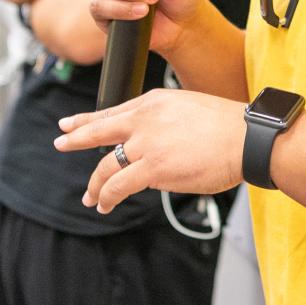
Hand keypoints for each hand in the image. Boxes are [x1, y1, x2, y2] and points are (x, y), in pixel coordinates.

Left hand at [54, 89, 245, 212]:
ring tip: (91, 197)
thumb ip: (161, 122)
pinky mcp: (153, 168)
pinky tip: (105, 204)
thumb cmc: (226, 126)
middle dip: (75, 138)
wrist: (246, 138)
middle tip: (60, 142)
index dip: (87, 119)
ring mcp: (146, 144)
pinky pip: (119, 185)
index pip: (112, 111)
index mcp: (152, 102)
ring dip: (95, 185)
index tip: (70, 123)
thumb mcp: (186, 107)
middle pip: (98, 130)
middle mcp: (144, 119)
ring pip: (106, 165)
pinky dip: (107, 196)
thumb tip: (147, 144)